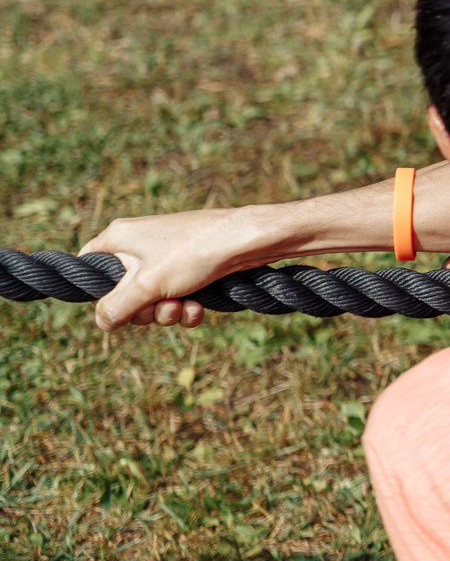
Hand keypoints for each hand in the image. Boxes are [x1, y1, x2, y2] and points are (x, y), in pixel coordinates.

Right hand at [84, 207, 282, 331]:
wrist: (249, 240)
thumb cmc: (193, 253)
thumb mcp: (147, 285)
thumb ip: (117, 306)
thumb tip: (102, 323)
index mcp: (118, 238)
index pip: (88, 266)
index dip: (98, 292)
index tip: (115, 306)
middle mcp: (138, 245)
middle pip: (122, 293)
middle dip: (144, 310)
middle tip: (163, 306)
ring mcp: (166, 258)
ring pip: (152, 300)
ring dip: (167, 313)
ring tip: (184, 306)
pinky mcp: (190, 269)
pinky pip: (176, 298)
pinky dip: (186, 308)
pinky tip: (199, 309)